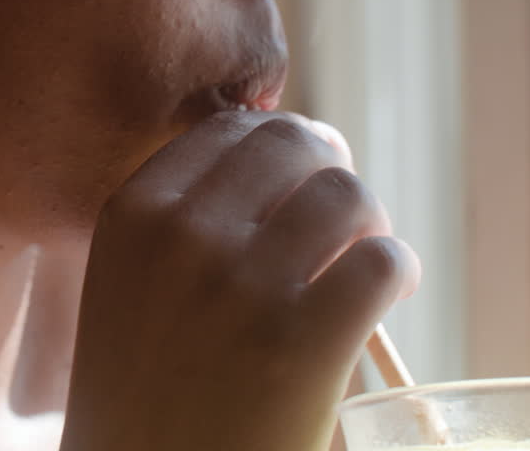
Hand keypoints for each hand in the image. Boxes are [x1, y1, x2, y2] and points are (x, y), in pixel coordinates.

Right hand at [61, 112, 419, 450]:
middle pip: (293, 145)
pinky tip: (389, 297)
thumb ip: (179, 222)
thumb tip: (285, 157)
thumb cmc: (142, 400)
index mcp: (131, 217)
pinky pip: (383, 262)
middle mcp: (181, 237)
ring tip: (363, 259)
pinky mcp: (303, 342)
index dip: (278, 147)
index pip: (227, 130)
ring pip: (346, 194)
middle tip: (342, 217)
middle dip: (327, 171)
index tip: (299, 176)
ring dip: (368, 222)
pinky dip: (399, 272)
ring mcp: (241, 286)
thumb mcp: (130, 290)